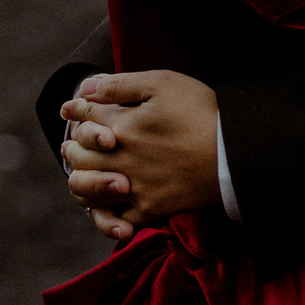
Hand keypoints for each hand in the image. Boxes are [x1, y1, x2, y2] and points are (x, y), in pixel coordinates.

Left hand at [58, 69, 221, 228]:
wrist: (234, 152)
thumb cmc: (201, 111)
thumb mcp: (163, 84)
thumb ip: (121, 85)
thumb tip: (87, 87)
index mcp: (121, 126)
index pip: (85, 117)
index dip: (76, 109)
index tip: (70, 108)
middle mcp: (120, 159)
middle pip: (79, 155)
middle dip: (72, 146)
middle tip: (71, 145)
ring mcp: (134, 187)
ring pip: (88, 191)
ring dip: (80, 180)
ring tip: (82, 175)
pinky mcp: (150, 209)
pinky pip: (117, 220)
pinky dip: (107, 218)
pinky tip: (109, 208)